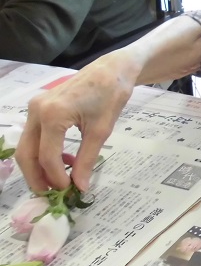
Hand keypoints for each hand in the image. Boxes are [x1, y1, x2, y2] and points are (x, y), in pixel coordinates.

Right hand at [15, 50, 140, 192]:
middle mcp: (37, 111)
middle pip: (26, 154)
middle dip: (36, 177)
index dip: (56, 178)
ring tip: (57, 181)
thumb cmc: (110, 96)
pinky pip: (34, 136)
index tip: (70, 190)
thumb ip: (87, 159)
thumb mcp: (101, 130)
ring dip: (38, 167)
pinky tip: (63, 161)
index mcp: (53, 115)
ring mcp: (35, 108)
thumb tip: (80, 186)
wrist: (111, 70)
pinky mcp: (38, 107)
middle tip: (51, 195)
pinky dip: (42, 152)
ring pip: (26, 146)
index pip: (47, 157)